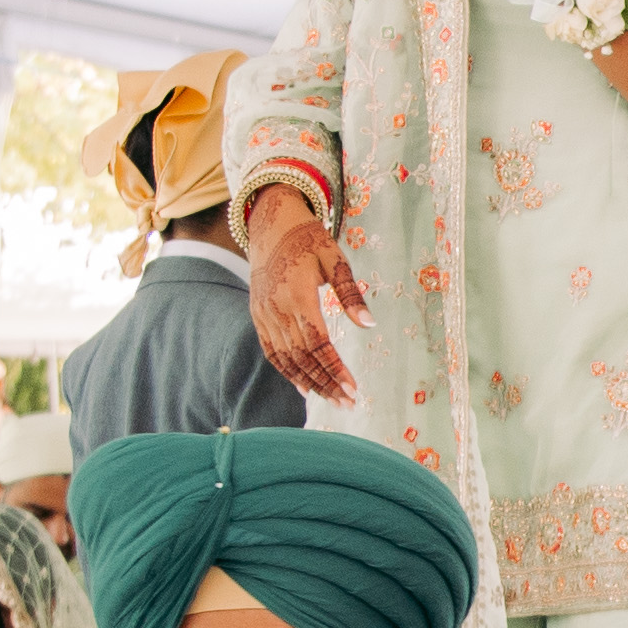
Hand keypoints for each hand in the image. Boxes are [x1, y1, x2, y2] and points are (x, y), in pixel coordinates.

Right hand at [243, 182, 366, 402]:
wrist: (270, 224)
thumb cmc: (308, 238)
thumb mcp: (335, 259)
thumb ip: (350, 293)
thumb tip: (369, 324)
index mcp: (298, 295)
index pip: (318, 343)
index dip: (334, 368)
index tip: (353, 388)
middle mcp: (277, 308)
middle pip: (302, 357)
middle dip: (326, 383)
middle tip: (348, 403)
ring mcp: (264, 313)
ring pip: (286, 358)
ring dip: (309, 382)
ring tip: (331, 399)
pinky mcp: (258, 315)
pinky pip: (271, 350)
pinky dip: (286, 371)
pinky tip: (304, 386)